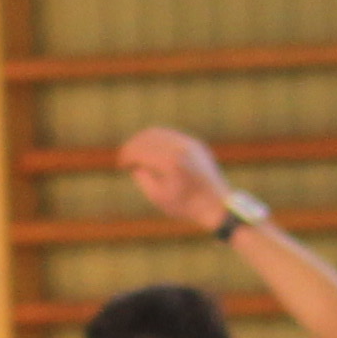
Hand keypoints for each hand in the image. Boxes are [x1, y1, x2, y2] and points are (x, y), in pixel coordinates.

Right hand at [117, 126, 234, 232]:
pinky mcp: (196, 144)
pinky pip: (172, 135)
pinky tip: (152, 151)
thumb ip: (143, 179)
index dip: (127, 155)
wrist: (216, 204)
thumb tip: (135, 165)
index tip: (120, 164)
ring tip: (136, 152)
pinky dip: (158, 140)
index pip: (141, 150)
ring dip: (144, 140)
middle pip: (148, 137)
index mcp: (170, 162)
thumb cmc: (186, 205)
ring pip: (160, 132)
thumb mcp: (158, 197)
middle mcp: (180, 148)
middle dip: (133, 145)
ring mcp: (190, 144)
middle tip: (125, 157)